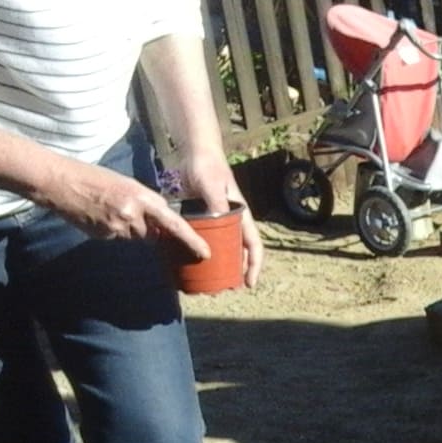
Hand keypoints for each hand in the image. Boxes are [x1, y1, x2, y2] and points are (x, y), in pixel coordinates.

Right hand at [38, 158, 205, 257]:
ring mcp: (117, 228)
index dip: (191, 239)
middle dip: (146, 226)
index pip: (174, 223)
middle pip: (152, 233)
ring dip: (128, 228)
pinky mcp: (103, 236)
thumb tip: (158, 224)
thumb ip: (145, 203)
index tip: (205, 253)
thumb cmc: (93, 177)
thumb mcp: (126, 184)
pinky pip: (116, 238)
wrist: (59, 181)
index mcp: (142, 197)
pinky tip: (97, 215)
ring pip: (134, 237)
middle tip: (125, 208)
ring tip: (108, 208)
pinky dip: (111, 230)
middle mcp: (132, 215)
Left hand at [178, 151, 264, 288]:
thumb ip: (216, 204)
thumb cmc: (208, 167)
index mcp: (241, 216)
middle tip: (225, 289)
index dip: (254, 265)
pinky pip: (202, 238)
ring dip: (216, 265)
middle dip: (235, 272)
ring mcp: (216, 220)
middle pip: (237, 251)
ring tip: (207, 281)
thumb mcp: (213, 186)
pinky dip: (198, 251)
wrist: (194, 153)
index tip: (249, 283)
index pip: (253, 245)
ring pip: (220, 247)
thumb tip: (218, 225)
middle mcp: (231, 221)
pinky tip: (187, 262)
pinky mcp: (201, 217)